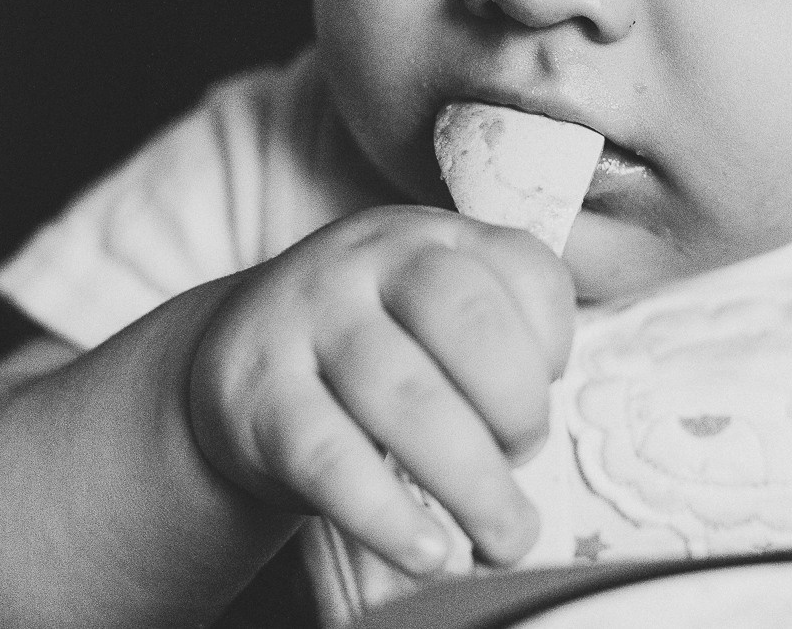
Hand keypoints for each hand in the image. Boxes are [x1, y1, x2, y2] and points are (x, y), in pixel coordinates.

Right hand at [186, 206, 574, 573]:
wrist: (237, 358)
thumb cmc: (372, 346)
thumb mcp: (431, 311)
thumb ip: (505, 337)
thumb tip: (544, 424)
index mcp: (432, 239)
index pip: (523, 269)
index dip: (554, 343)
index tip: (546, 393)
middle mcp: (370, 261)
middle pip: (466, 322)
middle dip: (518, 410)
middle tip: (523, 465)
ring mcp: (308, 320)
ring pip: (405, 397)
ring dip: (472, 483)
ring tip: (503, 540)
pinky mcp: (257, 395)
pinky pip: (331, 460)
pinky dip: (388, 515)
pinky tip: (428, 552)